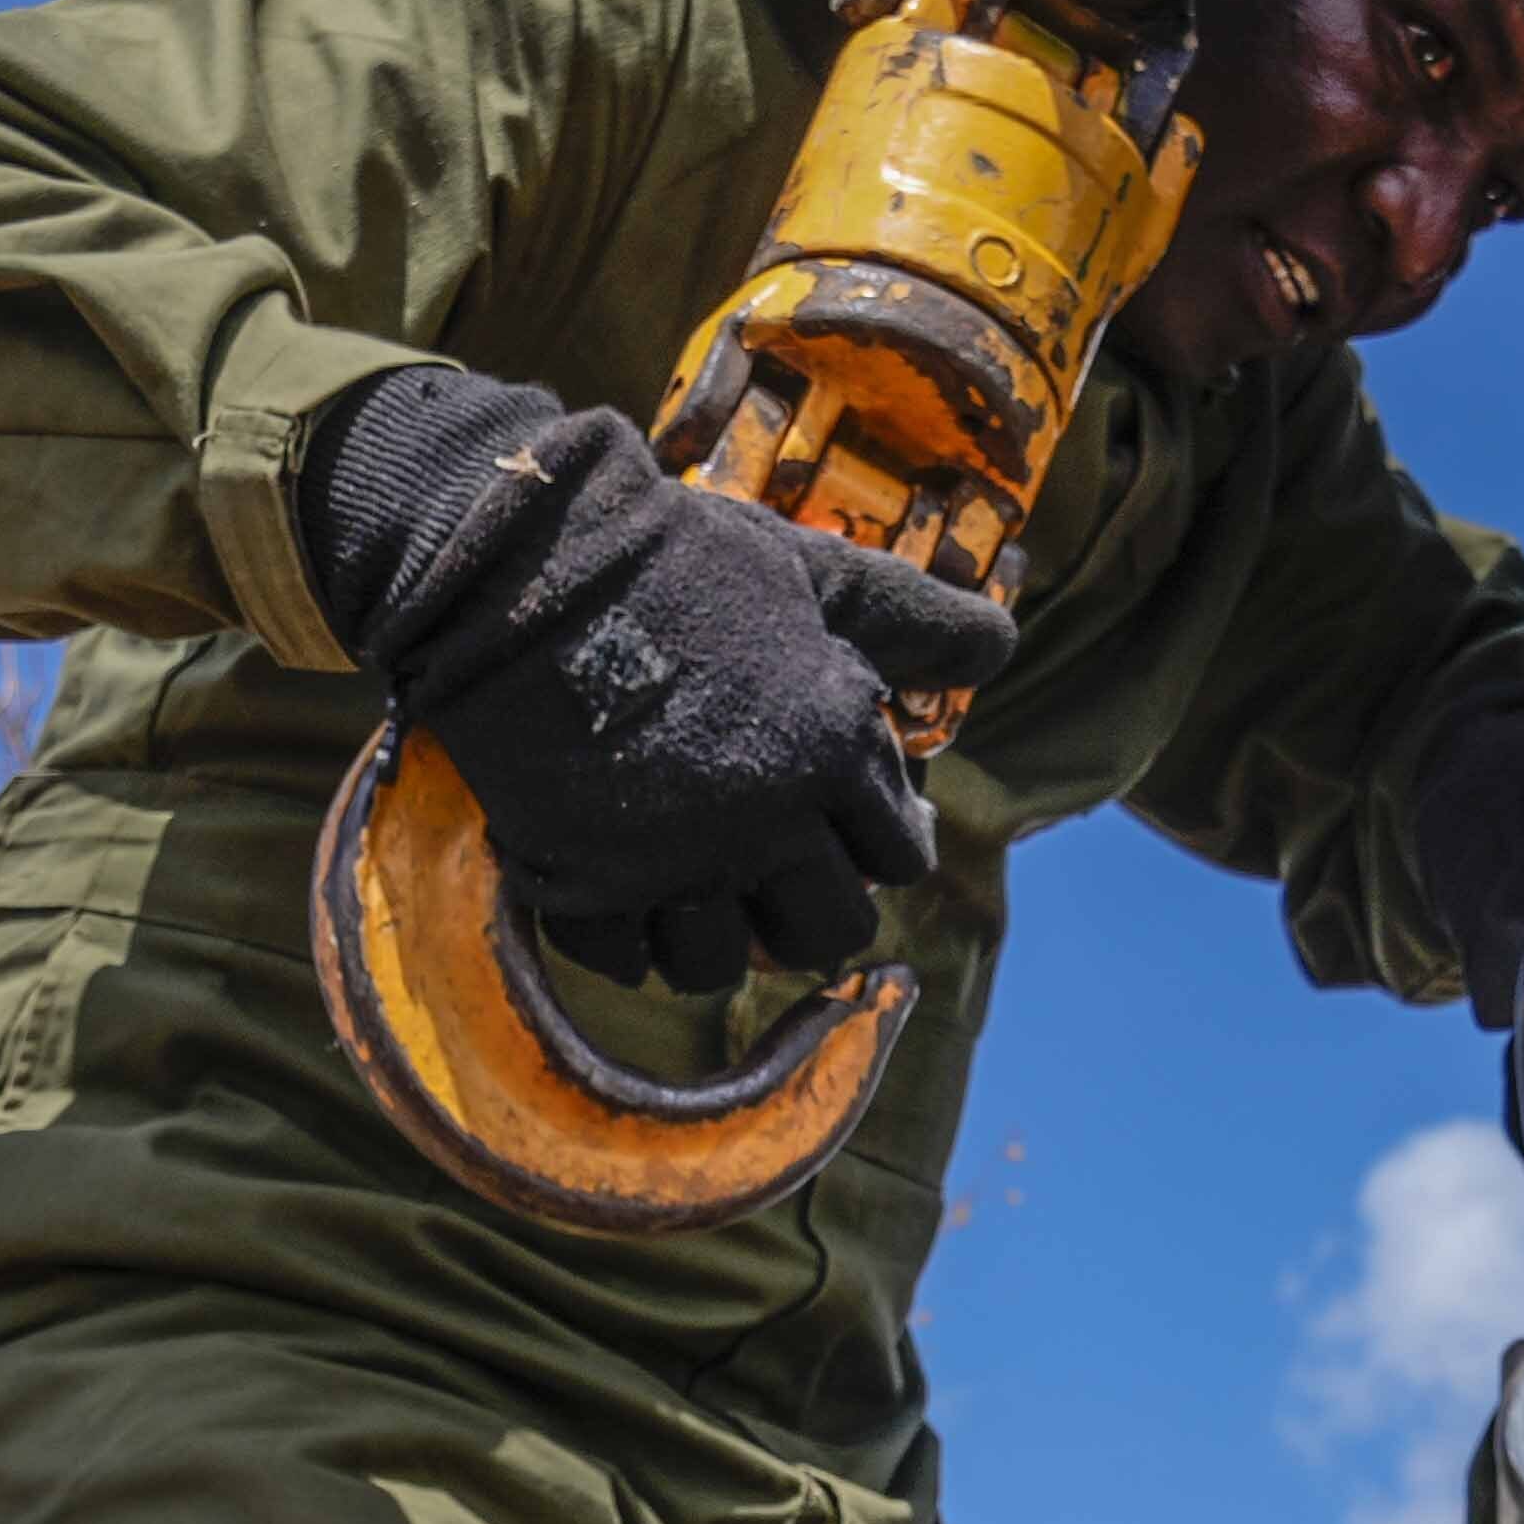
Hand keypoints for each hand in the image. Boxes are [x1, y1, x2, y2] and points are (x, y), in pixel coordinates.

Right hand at [296, 362, 1015, 999]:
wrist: (522, 563)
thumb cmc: (678, 558)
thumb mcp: (813, 571)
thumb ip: (909, 618)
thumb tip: (1002, 645)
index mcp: (831, 750)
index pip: (899, 856)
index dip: (877, 843)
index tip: (843, 825)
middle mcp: (765, 822)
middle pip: (824, 932)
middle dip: (809, 910)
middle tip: (775, 879)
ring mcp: (673, 862)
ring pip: (720, 965)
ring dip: (714, 937)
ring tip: (694, 890)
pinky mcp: (584, 881)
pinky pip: (624, 960)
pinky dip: (626, 938)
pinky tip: (619, 885)